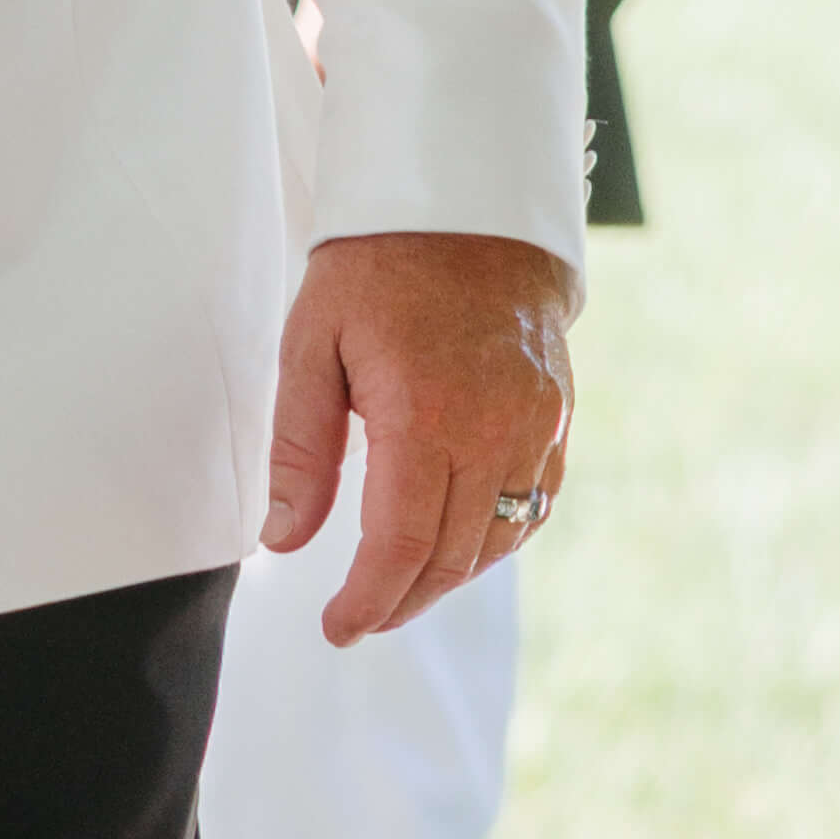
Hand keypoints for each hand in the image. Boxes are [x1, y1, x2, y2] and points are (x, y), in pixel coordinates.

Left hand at [261, 226, 578, 643]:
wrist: (468, 211)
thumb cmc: (375, 270)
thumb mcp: (311, 345)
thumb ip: (300, 450)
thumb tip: (283, 540)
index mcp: (425, 415)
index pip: (399, 544)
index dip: (367, 600)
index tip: (336, 627)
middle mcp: (493, 429)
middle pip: (450, 556)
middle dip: (400, 601)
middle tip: (357, 619)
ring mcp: (536, 426)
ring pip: (498, 541)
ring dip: (446, 579)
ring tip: (396, 591)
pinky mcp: (557, 418)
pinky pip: (533, 507)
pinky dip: (493, 541)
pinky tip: (454, 549)